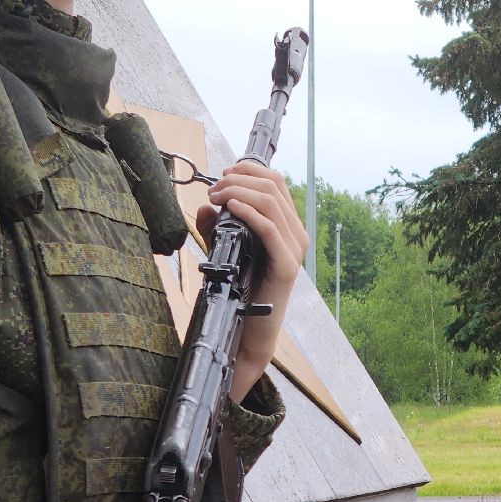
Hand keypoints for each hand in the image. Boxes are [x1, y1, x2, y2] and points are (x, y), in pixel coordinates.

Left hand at [196, 160, 307, 400]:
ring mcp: (293, 249)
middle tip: (214, 189)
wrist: (245, 332)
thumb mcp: (223, 251)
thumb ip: (215, 228)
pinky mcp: (286, 266)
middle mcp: (295, 234)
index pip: (276, 182)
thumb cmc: (237, 291)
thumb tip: (205, 207)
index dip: (250, 169)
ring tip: (217, 196)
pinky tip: (232, 207)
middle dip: (240, 178)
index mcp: (286, 226)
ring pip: (272, 202)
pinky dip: (250, 212)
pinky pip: (270, 228)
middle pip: (274, 185)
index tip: (223, 172)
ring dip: (240, 191)